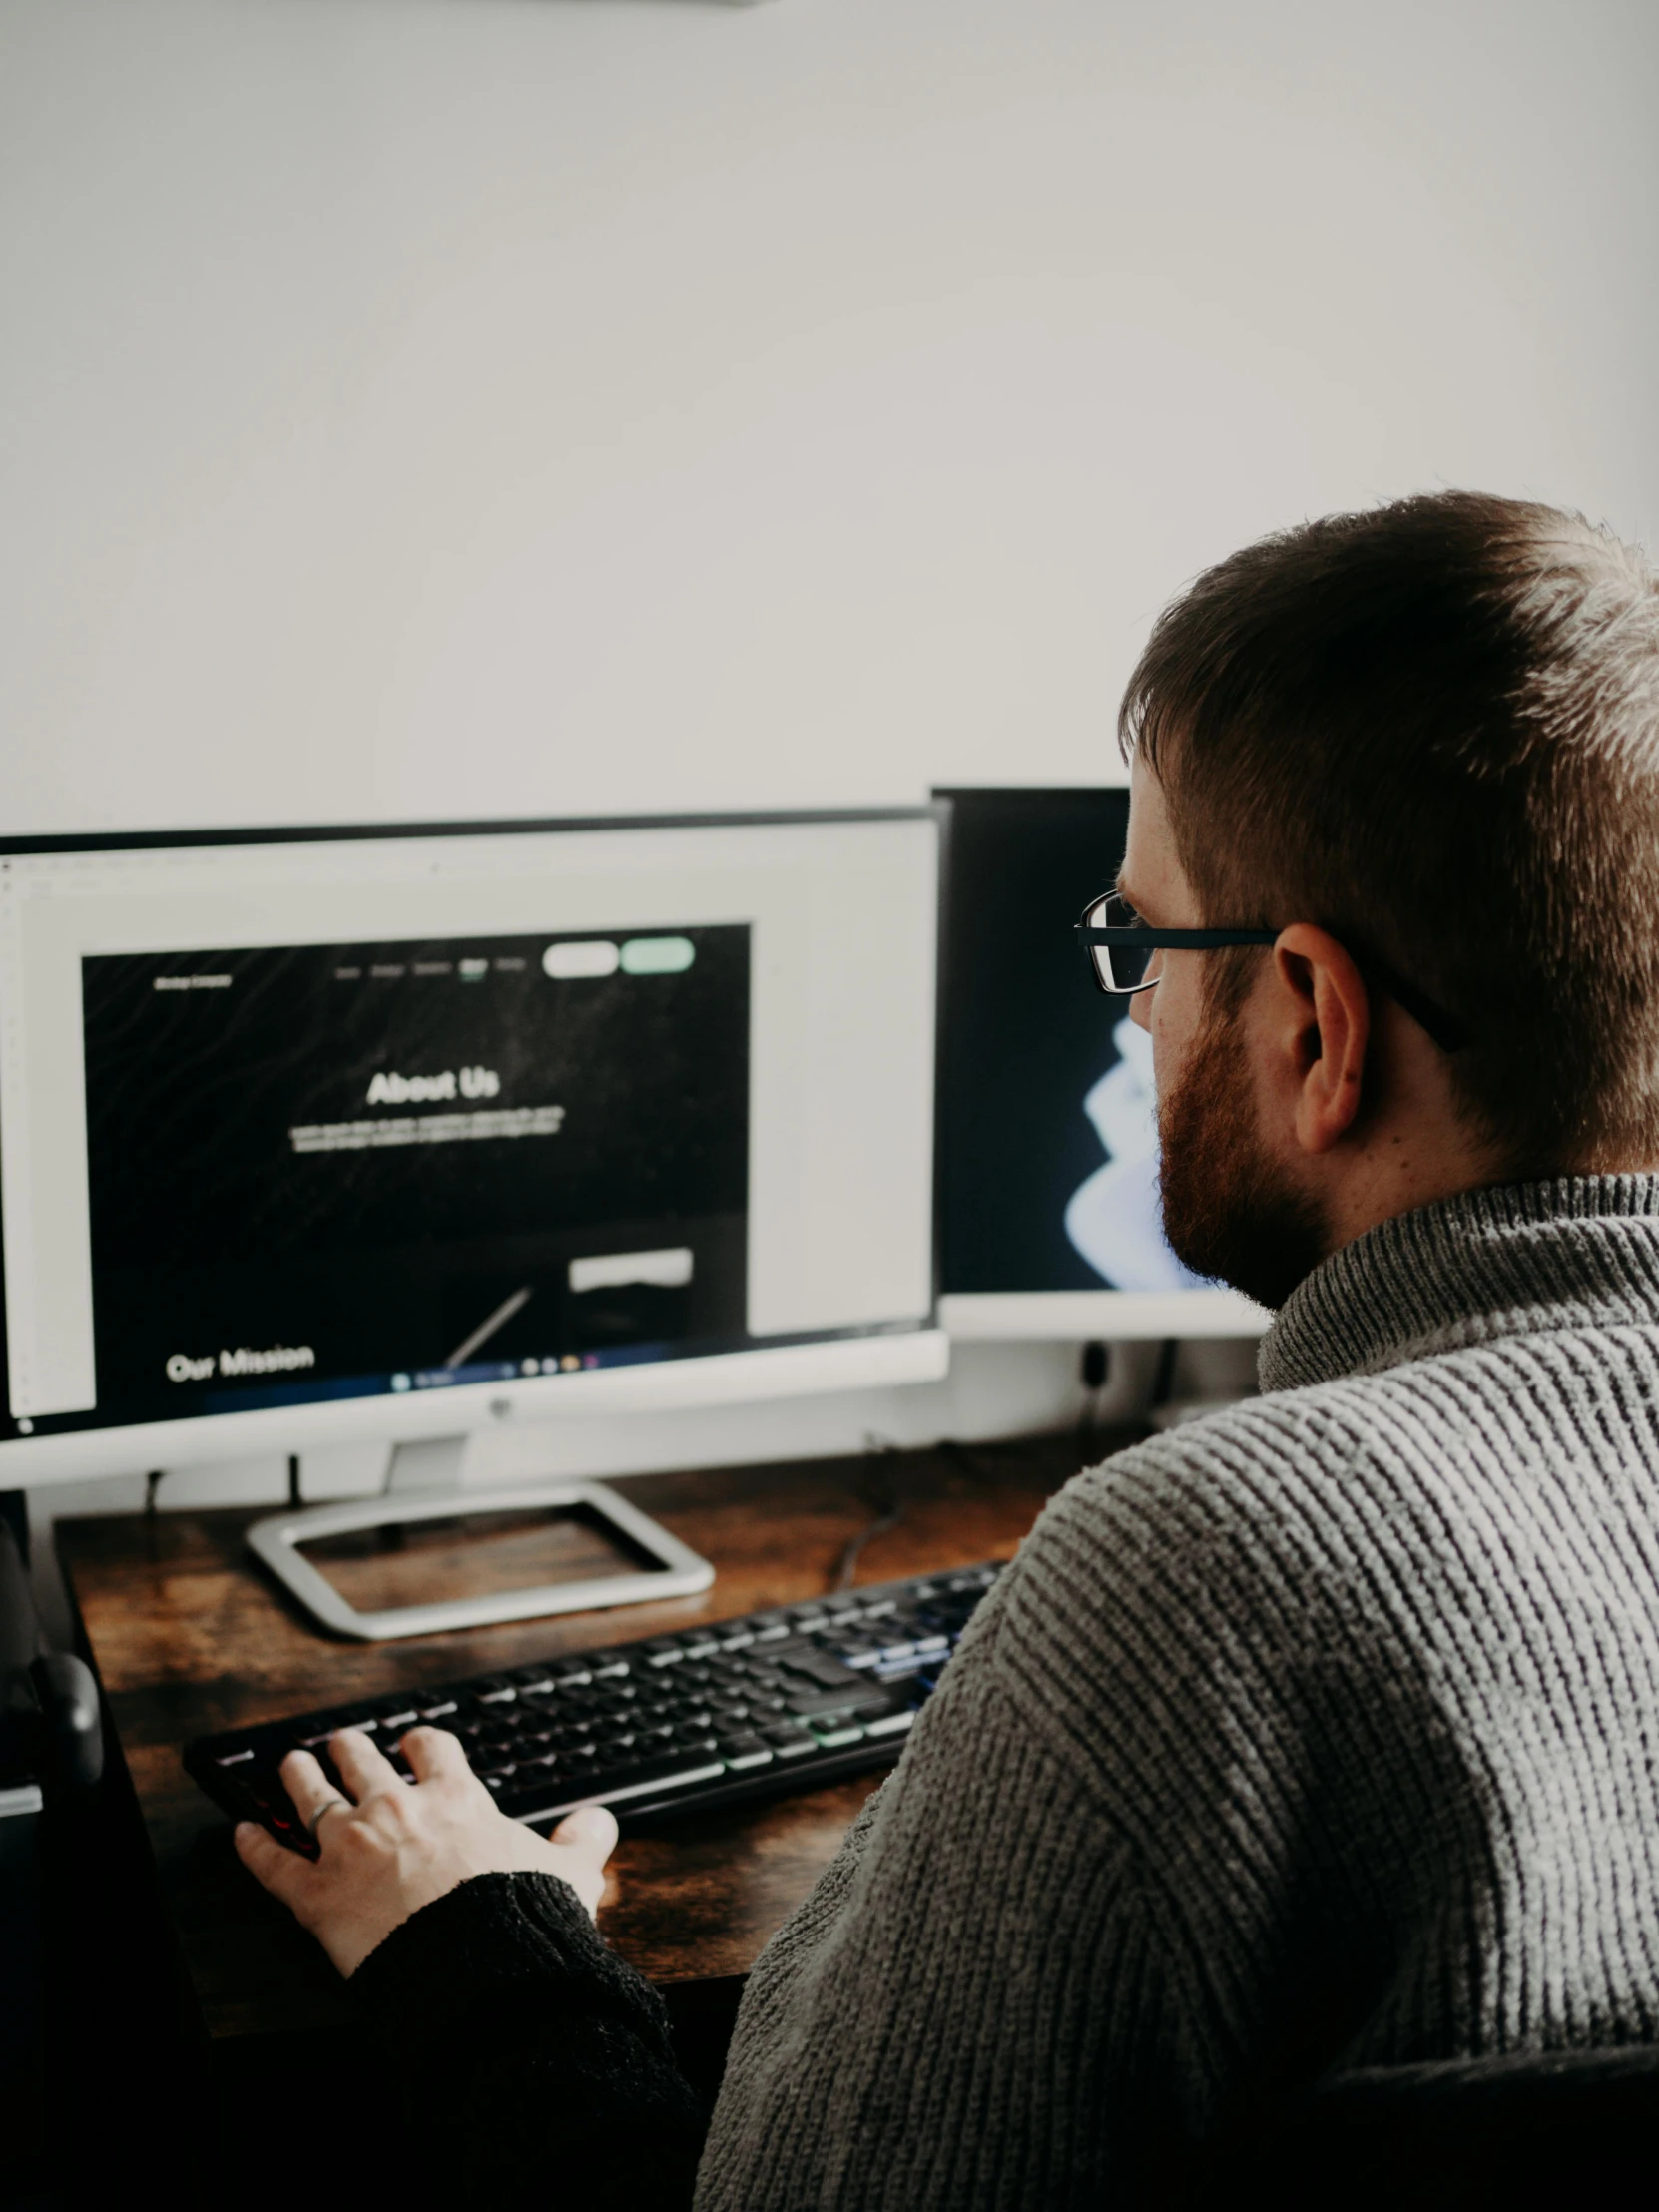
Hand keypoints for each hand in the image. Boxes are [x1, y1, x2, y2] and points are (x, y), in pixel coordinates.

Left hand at [234, 1725, 619, 1978]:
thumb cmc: (520, 1917)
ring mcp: (351, 1847)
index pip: (433, 1748)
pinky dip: (252, 1848)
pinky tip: (240, 1833)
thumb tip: (600, 1824)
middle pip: (362, 1761)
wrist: (475, 1966)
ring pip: (311, 1798)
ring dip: (297, 1777)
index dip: (421, 1741)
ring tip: (290, 1764)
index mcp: (454, 1799)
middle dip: (349, 1748)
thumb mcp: (569, 1874)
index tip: (415, 1740)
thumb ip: (583, 1842)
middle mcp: (396, 1810)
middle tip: (340, 1742)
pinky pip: (273, 1864)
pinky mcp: (317, 1895)